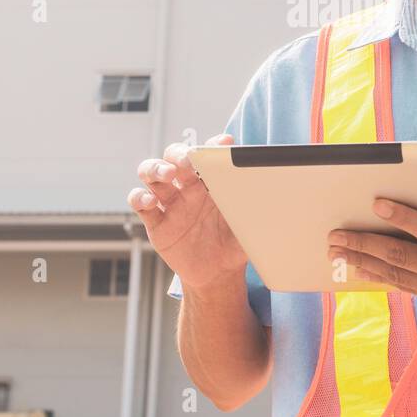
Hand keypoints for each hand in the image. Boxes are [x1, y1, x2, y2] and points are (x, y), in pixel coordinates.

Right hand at [128, 134, 247, 290]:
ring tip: (167, 174)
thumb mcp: (249, 224)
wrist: (218, 274)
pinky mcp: (156, 222)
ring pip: (151, 173)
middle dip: (178, 154)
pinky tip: (150, 201)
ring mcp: (170, 203)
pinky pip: (140, 202)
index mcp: (211, 182)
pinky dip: (140, 197)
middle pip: (173, 157)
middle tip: (188, 161)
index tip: (225, 142)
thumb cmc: (235, 244)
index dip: (213, 145)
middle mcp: (187, 187)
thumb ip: (254, 208)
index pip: (208, 155)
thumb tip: (276, 193)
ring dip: (155, 168)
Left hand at [327, 199, 416, 318]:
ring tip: (337, 251)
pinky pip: (406, 287)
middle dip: (365, 244)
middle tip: (335, 234)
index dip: (402, 216)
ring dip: (363, 262)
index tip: (376, 202)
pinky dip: (380, 276)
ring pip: (398, 275)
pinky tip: (359, 268)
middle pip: (403, 257)